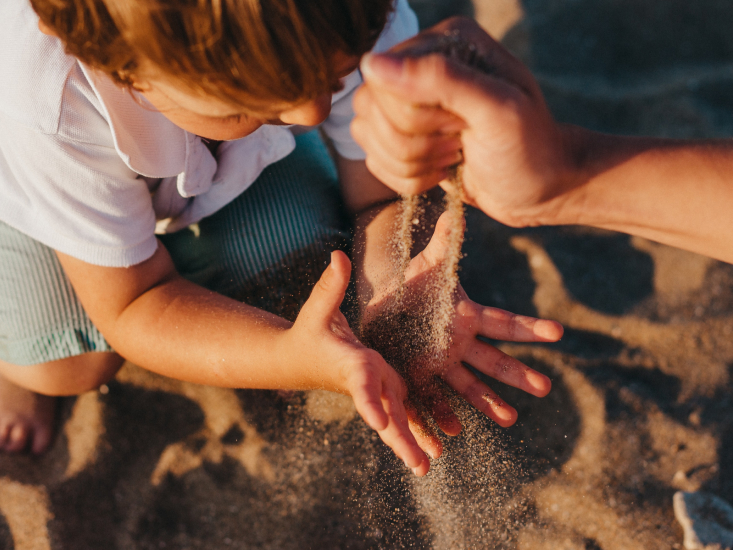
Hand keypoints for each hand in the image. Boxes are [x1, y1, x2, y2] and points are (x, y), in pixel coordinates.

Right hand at [287, 250, 438, 475]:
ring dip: (411, 442)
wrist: (298, 359)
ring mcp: (375, 389)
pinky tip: (433, 451)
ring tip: (427, 466)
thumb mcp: (319, 307)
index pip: (362, 385)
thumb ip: (330, 285)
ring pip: (396, 420)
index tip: (380, 423)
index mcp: (352, 364)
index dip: (370, 402)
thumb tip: (337, 256)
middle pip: (385, 414)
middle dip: (401, 438)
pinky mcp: (383, 390)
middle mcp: (366, 382)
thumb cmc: (309, 331)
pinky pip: (401, 415)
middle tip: (419, 465)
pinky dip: (415, 433)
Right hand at [351, 17, 581, 227]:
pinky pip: (373, 159)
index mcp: (445, 41)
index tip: (460, 125)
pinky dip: (408, 178)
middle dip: (414, 142)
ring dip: (410, 162)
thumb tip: (373, 64)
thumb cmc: (530, 148)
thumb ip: (441, 78)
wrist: (542, 189)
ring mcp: (408, 100)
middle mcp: (421, 64)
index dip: (415, 114)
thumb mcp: (497, 110)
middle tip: (459, 142)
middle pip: (370, 107)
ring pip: (366, 134)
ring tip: (453, 155)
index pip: (385, 78)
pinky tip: (443, 170)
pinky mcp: (402, 136)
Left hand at [360, 212, 561, 444]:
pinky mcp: (417, 378)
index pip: (504, 323)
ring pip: (468, 386)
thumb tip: (459, 207)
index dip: (530, 328)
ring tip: (510, 419)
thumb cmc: (411, 284)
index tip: (558, 333)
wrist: (382, 308)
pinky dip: (442, 416)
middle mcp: (459, 345)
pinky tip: (453, 432)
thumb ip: (445, 242)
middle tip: (545, 387)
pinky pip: (433, 400)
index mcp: (467, 318)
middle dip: (518, 374)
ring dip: (489, 403)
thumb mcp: (427, 264)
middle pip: (494, 361)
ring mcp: (441, 364)